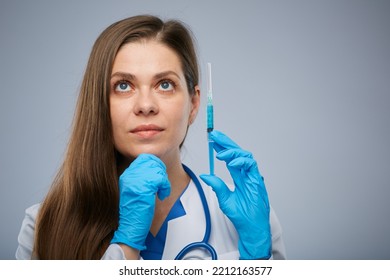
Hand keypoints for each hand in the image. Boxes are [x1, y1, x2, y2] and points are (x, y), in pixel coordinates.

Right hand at [111, 154, 170, 250]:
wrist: (130, 227)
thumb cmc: (134, 212)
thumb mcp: (135, 190)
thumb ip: (141, 178)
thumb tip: (156, 168)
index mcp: (126, 175)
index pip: (144, 158)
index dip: (155, 165)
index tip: (158, 178)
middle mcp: (129, 175)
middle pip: (151, 161)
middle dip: (161, 172)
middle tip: (162, 185)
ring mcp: (135, 181)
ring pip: (157, 169)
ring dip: (163, 181)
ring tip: (162, 191)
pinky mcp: (143, 188)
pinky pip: (160, 180)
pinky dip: (165, 187)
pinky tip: (162, 195)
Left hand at [200, 130, 270, 258]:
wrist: (250, 226)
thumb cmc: (240, 214)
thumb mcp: (224, 198)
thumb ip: (216, 185)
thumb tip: (205, 175)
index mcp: (239, 177)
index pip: (230, 158)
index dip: (222, 148)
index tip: (212, 140)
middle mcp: (246, 174)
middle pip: (237, 153)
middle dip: (226, 143)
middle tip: (215, 135)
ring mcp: (252, 176)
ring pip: (245, 156)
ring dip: (233, 151)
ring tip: (221, 152)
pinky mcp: (257, 180)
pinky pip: (251, 165)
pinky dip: (241, 161)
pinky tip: (232, 162)